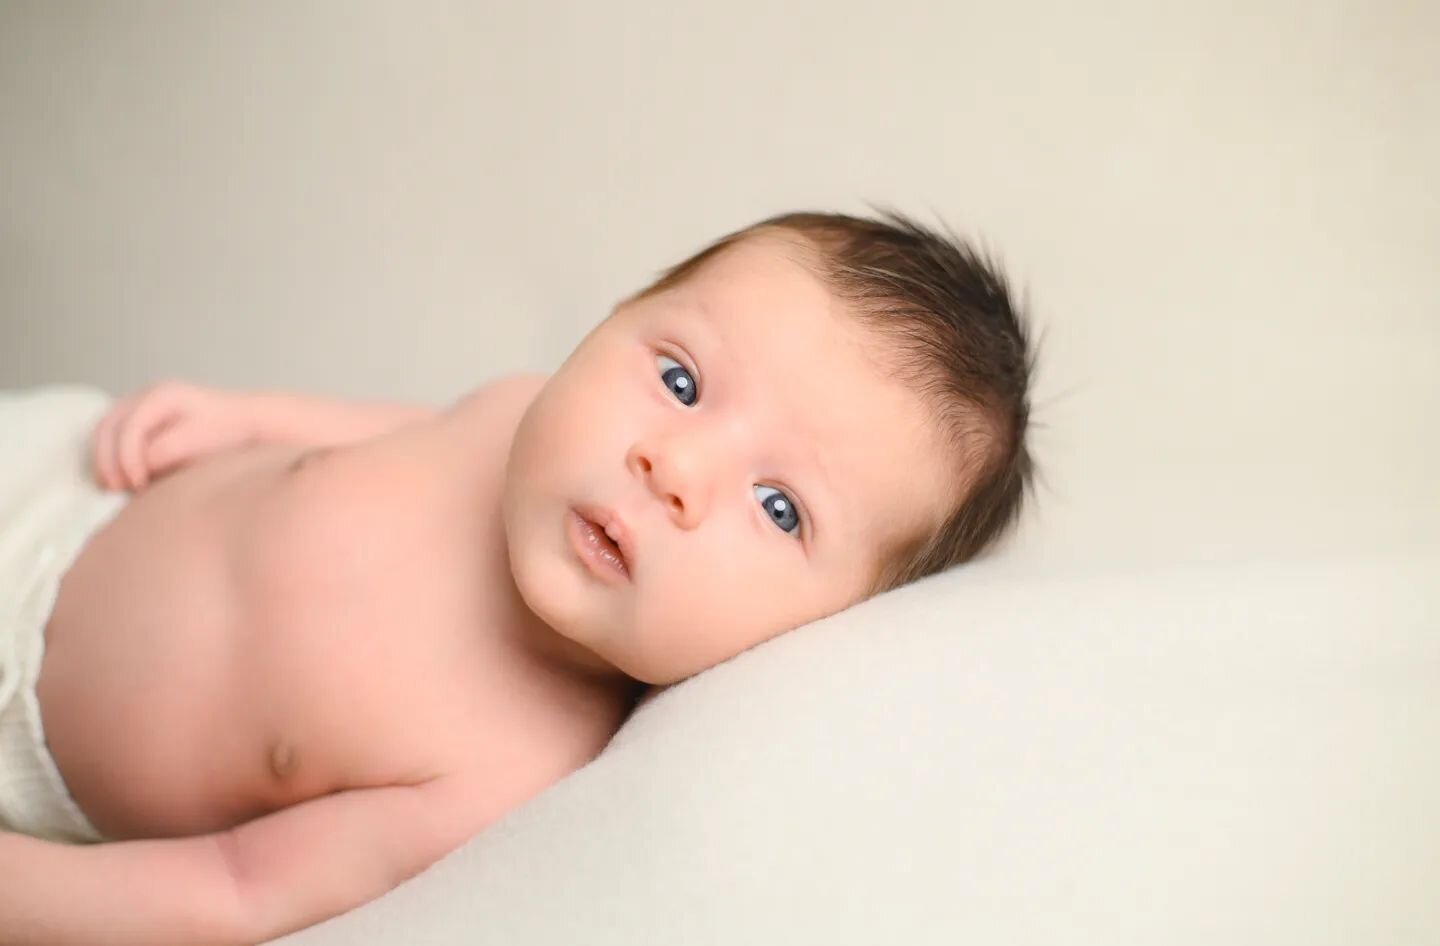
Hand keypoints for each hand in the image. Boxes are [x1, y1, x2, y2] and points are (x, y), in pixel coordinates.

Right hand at [91, 380, 259, 492]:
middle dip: (108, 460)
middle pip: (108, 426)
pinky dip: (108, 457)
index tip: (137, 485)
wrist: (246, 423)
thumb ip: (168, 449)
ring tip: (113, 487)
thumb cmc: (228, 433)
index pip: (130, 427)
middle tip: (117, 489)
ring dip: (103, 460)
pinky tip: (117, 480)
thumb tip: (140, 462)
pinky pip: (111, 436)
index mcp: (163, 395)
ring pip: (103, 430)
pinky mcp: (138, 419)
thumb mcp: (201, 441)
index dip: (127, 458)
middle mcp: (146, 394)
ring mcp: (139, 404)